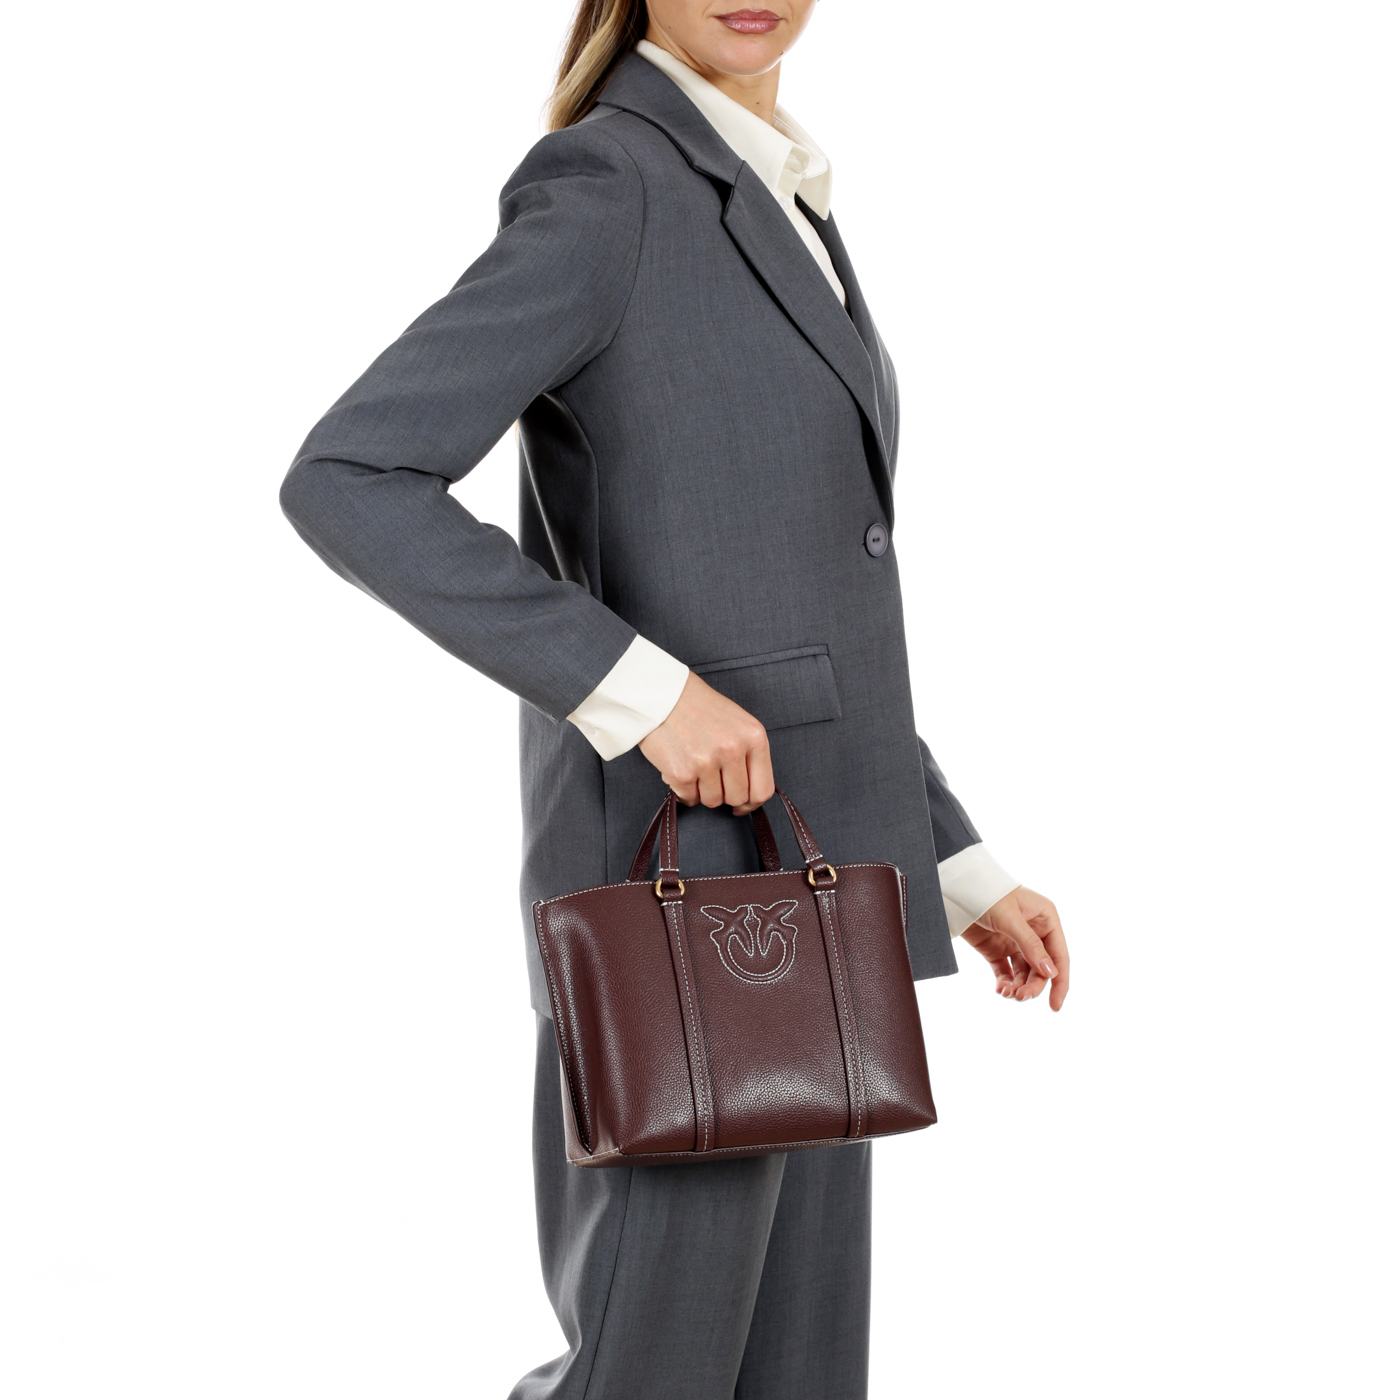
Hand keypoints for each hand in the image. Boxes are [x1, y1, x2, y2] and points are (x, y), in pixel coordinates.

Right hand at [638, 671, 773, 814]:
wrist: (662, 695)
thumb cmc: (699, 707)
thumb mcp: (737, 723)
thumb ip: (748, 754)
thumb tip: (749, 792)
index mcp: (753, 737)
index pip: (763, 790)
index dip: (751, 803)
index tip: (742, 805)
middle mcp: (733, 749)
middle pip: (737, 798)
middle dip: (724, 794)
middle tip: (711, 779)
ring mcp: (707, 761)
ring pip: (713, 801)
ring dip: (702, 791)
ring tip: (694, 767)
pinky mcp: (681, 772)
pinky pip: (689, 798)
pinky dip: (683, 790)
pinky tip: (680, 769)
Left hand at [961, 886, 1069, 1010]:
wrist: (957, 889)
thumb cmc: (987, 892)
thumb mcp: (1010, 918)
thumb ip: (1030, 945)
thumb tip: (1051, 973)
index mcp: (1045, 919)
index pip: (1059, 955)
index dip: (1060, 981)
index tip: (1055, 1005)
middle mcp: (1034, 932)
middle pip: (1041, 968)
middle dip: (1032, 986)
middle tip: (1020, 996)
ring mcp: (1015, 942)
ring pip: (1023, 973)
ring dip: (1018, 987)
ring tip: (1007, 993)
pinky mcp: (996, 949)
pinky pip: (1005, 972)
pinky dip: (1004, 983)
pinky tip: (1000, 989)